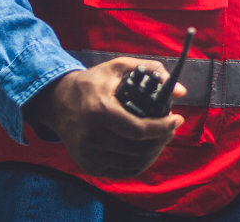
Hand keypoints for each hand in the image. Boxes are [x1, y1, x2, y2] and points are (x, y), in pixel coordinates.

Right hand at [25, 58, 185, 177]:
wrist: (58, 102)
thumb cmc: (93, 83)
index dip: (163, 128)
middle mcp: (91, 137)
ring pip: (134, 163)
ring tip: (161, 137)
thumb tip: (181, 91)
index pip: (138, 130)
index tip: (177, 119)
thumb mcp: (119, 68)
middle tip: (171, 127)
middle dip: (162, 139)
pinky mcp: (88, 165)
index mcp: (99, 111)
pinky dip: (141, 162)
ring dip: (154, 152)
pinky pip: (123, 171)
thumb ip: (151, 71)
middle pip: (139, 149)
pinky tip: (148, 149)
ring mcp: (89, 154)